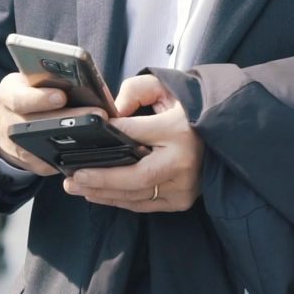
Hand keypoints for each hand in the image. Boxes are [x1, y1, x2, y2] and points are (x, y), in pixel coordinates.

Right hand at [0, 73, 106, 175]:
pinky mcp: (32, 164)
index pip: (21, 99)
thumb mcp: (27, 81)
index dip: (41, 99)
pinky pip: (54, 163)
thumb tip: (79, 78)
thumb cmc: (26, 95)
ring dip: (77, 140)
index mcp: (8, 97)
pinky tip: (95, 147)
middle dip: (70, 120)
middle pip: (39, 126)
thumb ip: (46, 78)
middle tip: (97, 114)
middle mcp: (10, 124)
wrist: (6, 122)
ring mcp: (19, 148)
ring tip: (102, 131)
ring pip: (47, 147)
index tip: (61, 96)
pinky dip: (74, 155)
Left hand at [63, 75, 203, 212]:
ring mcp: (184, 187)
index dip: (108, 137)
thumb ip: (135, 92)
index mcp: (180, 130)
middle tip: (71, 178)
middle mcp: (183, 163)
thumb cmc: (188, 109)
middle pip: (134, 177)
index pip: (135, 134)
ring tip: (77, 186)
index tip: (80, 141)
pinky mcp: (182, 200)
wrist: (222, 130)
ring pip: (136, 196)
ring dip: (104, 194)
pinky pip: (145, 205)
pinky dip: (120, 201)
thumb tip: (111, 114)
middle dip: (99, 179)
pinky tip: (99, 195)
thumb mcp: (165, 88)